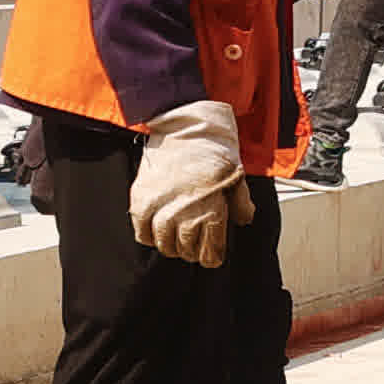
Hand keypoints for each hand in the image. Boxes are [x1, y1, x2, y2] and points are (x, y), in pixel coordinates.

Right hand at [130, 100, 247, 264]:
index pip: (210, 249)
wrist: (186, 126)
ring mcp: (159, 206)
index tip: (213, 258)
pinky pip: (142, 231)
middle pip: (186, 249)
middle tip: (195, 249)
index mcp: (210, 208)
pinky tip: (157, 234)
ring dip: (172, 247)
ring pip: (164, 243)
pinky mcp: (141, 198)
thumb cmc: (214, 149)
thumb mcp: (237, 175)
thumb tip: (243, 221)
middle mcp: (183, 212)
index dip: (212, 257)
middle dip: (193, 252)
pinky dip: (149, 237)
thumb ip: (241, 203)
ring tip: (177, 243)